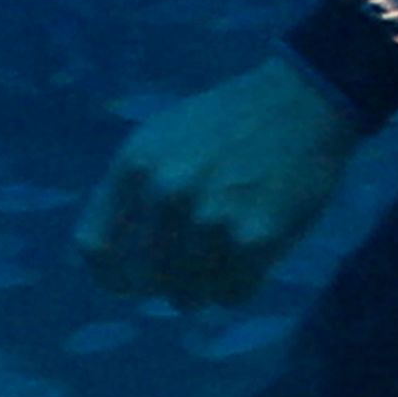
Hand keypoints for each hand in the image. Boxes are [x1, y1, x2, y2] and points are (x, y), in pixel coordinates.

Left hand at [79, 58, 367, 309]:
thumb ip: (133, 190)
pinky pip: (232, 295)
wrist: (302, 101)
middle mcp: (167, 192)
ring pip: (187, 295)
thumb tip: (113, 256)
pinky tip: (249, 262)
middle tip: (186, 273)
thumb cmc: (226, 124)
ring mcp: (212, 217)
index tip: (128, 283)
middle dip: (163, 284)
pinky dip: (238, 288)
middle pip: (143, 280)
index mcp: (136, 165)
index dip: (110, 275)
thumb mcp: (160, 139)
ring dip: (203, 290)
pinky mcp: (257, 237)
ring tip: (221, 264)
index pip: (95, 247)